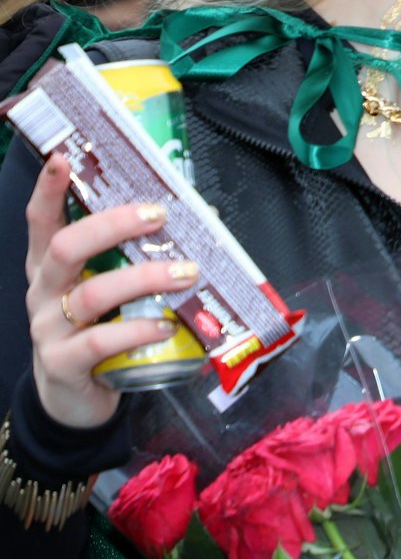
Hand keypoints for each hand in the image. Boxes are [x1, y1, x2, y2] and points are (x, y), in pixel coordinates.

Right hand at [23, 154, 198, 430]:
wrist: (74, 400)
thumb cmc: (99, 331)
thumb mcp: (110, 291)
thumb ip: (136, 259)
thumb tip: (201, 219)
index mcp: (51, 267)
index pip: (41, 220)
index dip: (49, 189)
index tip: (65, 157)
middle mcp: (44, 292)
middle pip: (66, 247)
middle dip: (113, 225)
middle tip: (159, 215)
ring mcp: (48, 329)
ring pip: (90, 293)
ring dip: (143, 278)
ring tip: (185, 274)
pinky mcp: (63, 364)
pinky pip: (100, 341)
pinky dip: (137, 329)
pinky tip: (165, 324)